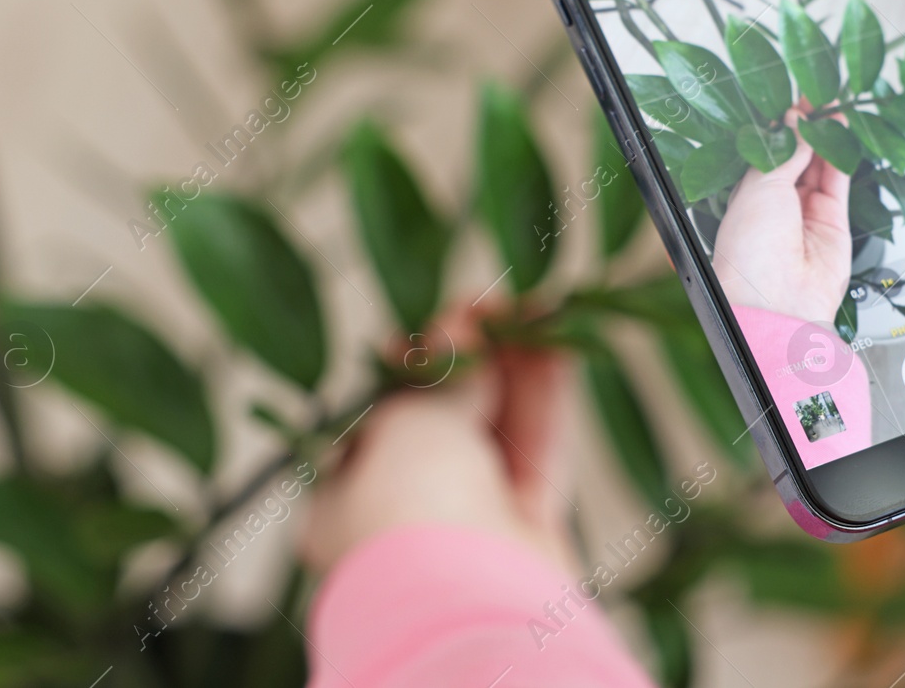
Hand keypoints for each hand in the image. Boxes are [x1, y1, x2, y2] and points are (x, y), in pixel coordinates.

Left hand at [300, 309, 578, 575]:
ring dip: (519, 367)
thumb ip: (444, 377)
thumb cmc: (407, 513)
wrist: (467, 603)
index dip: (419, 359)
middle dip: (476, 357)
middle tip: (502, 303)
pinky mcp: (526, 530)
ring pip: (497, 429)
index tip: (451, 318)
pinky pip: (536, 451)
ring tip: (541, 307)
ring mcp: (469, 522)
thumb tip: (463, 331)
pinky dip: (548, 399)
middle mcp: (406, 510)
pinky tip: (558, 346)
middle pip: (446, 417)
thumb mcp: (411, 421)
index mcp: (346, 494)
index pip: (384, 411)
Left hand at [712, 109, 852, 324]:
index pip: (768, 152)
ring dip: (825, 137)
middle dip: (804, 128)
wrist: (777, 299)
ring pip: (819, 165)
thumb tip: (797, 121)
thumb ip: (784, 152)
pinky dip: (841, 155)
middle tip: (815, 97)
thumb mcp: (760, 187)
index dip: (780, 127)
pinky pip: (838, 181)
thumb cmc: (751, 252)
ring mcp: (806, 213)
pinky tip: (840, 131)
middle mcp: (777, 204)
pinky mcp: (833, 221)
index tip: (792, 101)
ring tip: (831, 107)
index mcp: (748, 196)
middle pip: (795, 157)